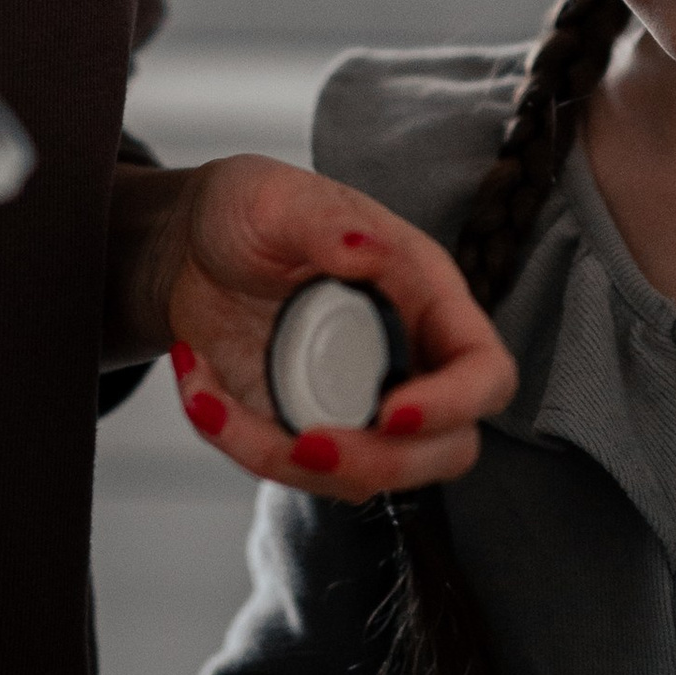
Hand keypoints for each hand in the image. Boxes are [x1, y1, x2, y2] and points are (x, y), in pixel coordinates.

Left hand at [115, 156, 514, 503]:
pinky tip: (198, 390)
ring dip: (281, 458)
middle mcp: (407, 359)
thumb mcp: (278, 198)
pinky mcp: (307, 427)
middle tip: (307, 446)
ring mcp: (359, 402)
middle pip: (447, 450)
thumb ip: (326, 221)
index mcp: (426, 298)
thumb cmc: (252, 210)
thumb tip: (368, 252)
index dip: (456, 405)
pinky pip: (291, 468)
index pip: (484, 372)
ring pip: (366, 476)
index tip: (392, 412)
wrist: (191, 248)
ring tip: (208, 397)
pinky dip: (237, 444)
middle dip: (380, 463)